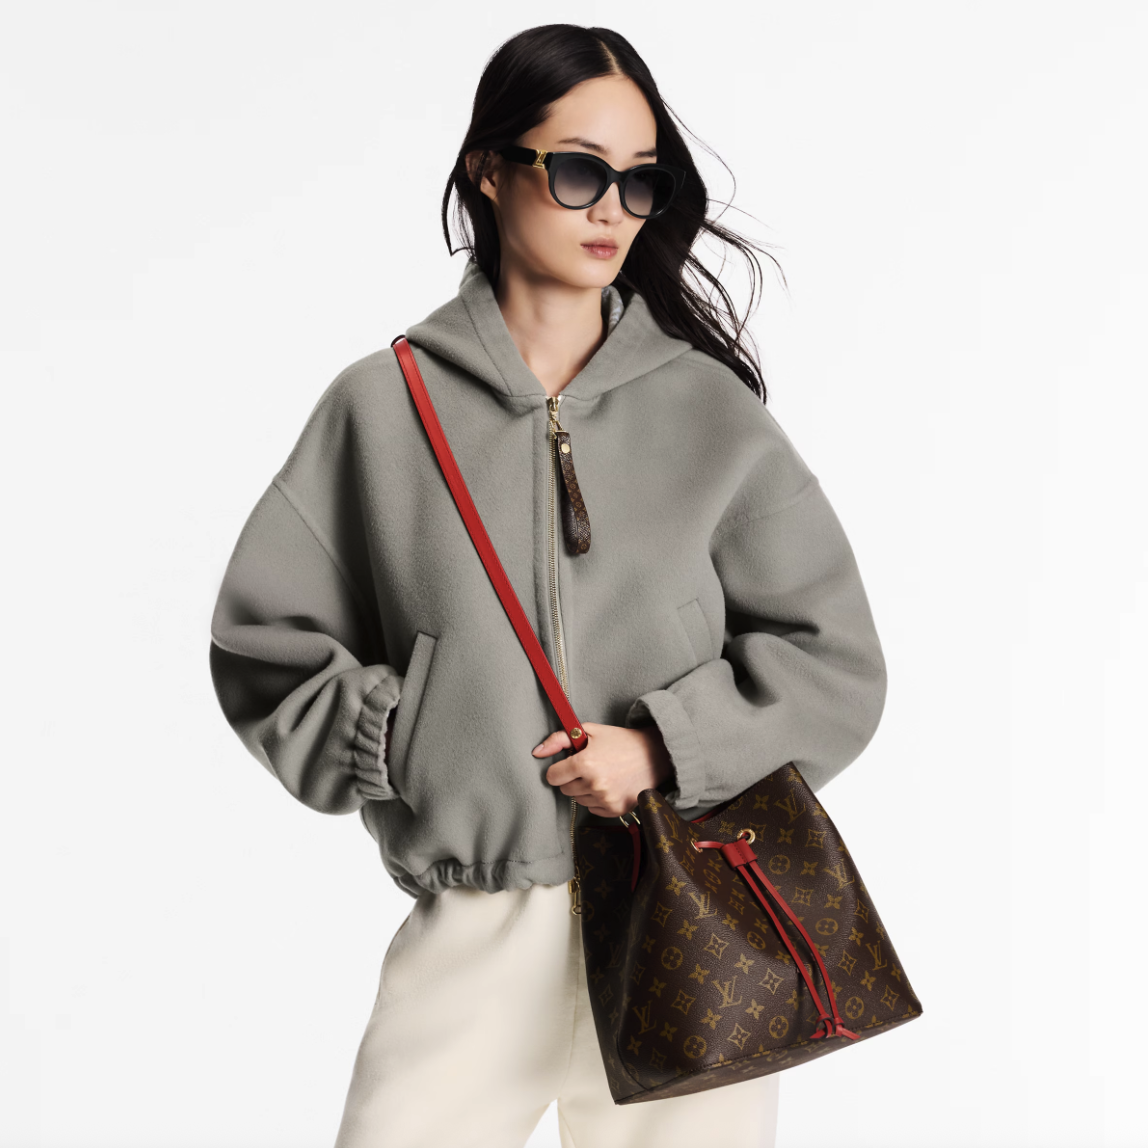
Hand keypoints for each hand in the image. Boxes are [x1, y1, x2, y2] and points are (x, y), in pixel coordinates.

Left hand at [532, 721, 672, 818]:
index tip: (570, 764)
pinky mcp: (615, 810)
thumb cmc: (620, 741)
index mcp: (585, 763)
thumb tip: (536, 752)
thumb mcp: (589, 731)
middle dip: (572, 779)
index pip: (553, 777)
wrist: (654, 755)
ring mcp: (606, 799)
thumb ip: (559, 740)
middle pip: (565, 790)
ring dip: (585, 789)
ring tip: (603, 774)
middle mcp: (595, 784)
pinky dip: (597, 800)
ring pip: (578, 800)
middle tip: (590, 766)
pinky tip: (610, 785)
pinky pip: (593, 809)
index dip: (559, 769)